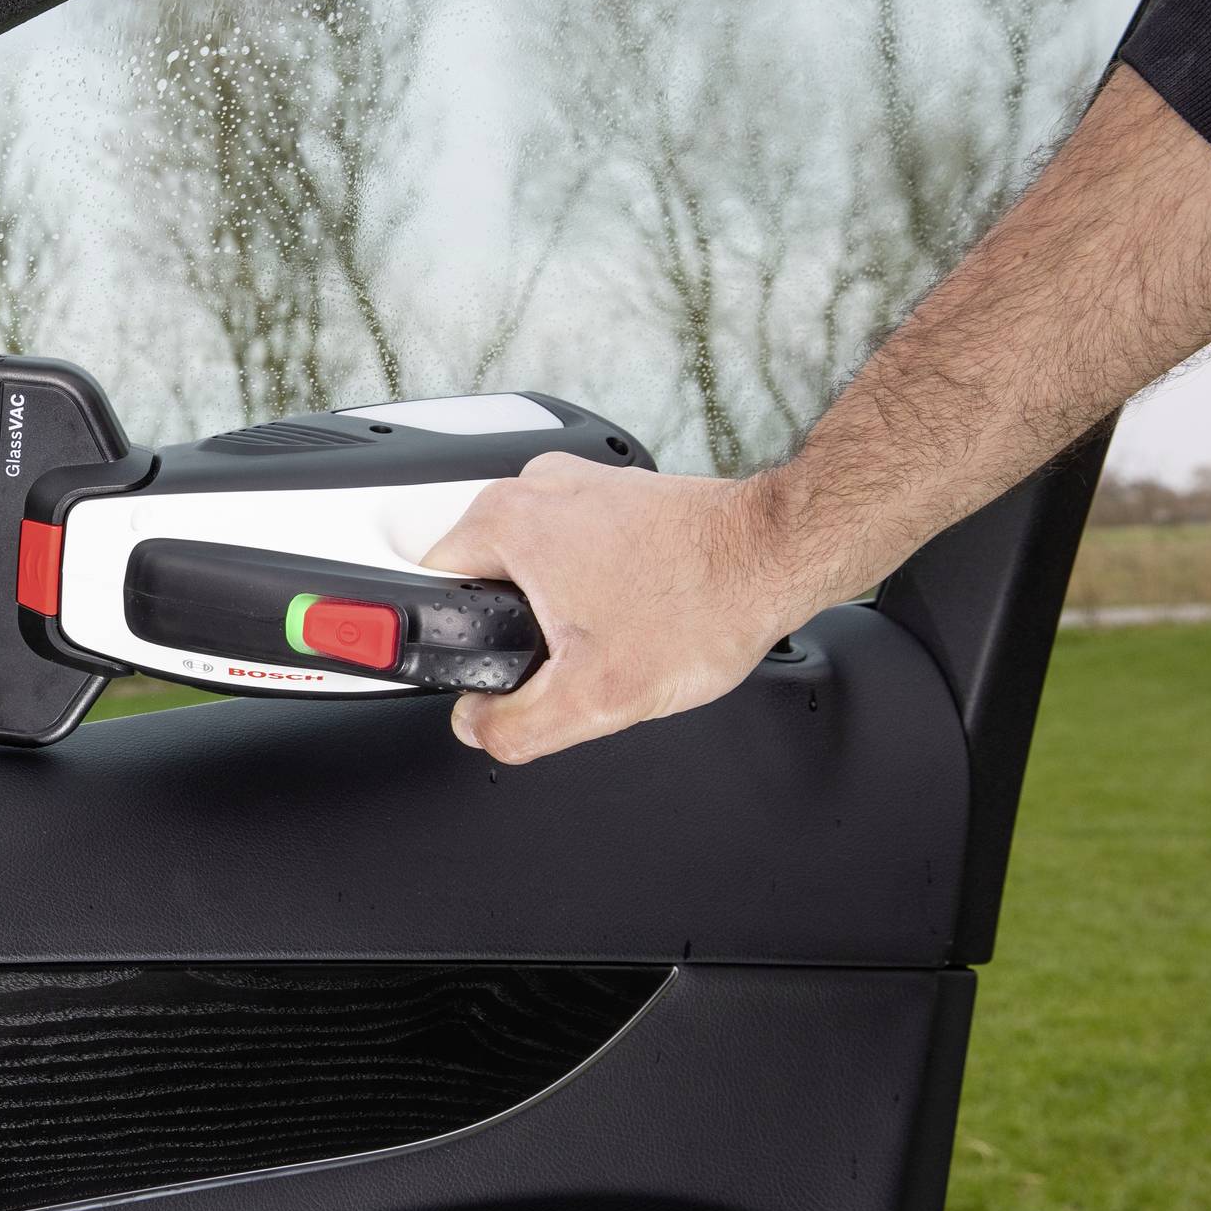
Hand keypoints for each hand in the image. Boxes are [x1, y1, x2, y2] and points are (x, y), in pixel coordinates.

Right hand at [418, 455, 825, 763]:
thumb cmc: (703, 600)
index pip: (429, 589)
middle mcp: (533, 487)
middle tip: (573, 655)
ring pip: (531, 564)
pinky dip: (594, 581)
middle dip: (516, 629)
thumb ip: (512, 726)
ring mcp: (578, 483)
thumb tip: (477, 725)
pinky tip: (636, 606)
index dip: (459, 644)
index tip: (501, 664)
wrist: (781, 556)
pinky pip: (574, 547)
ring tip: (612, 630)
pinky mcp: (616, 493)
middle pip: (481, 580)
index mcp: (503, 521)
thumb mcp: (593, 697)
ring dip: (558, 605)